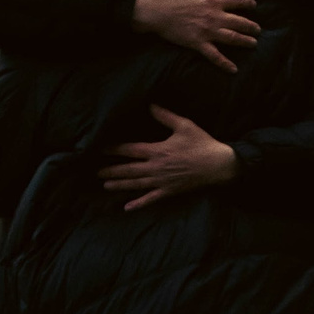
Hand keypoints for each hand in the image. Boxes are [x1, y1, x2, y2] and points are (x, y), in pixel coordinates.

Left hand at [100, 106, 237, 209]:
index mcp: (158, 150)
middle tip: (95, 172)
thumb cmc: (202, 143)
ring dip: (120, 185)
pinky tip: (127, 208)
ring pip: (136, 184)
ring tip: (105, 186)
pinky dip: (138, 204)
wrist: (218, 165)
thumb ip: (165, 116)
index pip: (130, 150)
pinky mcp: (169, 191)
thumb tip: (150, 105)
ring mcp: (162, 181)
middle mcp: (156, 168)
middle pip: (128, 169)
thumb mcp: (184, 125)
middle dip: (111, 170)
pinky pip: (151, 199)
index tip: (100, 149)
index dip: (114, 149)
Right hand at [130, 0, 258, 71]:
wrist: (155, 10)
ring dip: (245, 41)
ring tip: (253, 44)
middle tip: (257, 30)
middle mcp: (214, 16)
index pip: (237, 0)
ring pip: (232, 38)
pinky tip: (234, 69)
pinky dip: (225, 63)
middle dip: (251, 26)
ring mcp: (207, 31)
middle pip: (239, 22)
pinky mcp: (198, 44)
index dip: (248, 3)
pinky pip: (215, 56)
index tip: (253, 5)